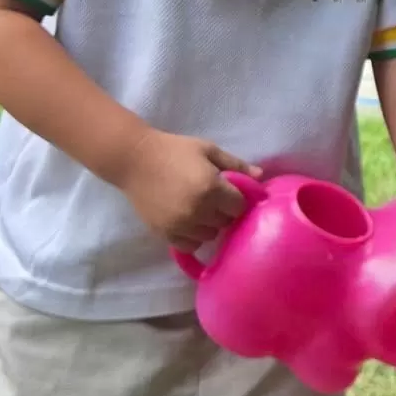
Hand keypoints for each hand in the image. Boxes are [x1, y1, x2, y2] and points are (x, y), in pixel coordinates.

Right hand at [116, 129, 258, 249]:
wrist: (134, 160)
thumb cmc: (174, 150)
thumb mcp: (208, 150)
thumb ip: (236, 165)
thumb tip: (262, 176)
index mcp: (211, 189)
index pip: (239, 207)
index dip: (237, 199)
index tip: (230, 192)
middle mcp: (198, 211)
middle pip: (225, 222)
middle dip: (224, 211)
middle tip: (215, 199)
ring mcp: (180, 225)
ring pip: (210, 236)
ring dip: (210, 225)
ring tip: (200, 209)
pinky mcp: (165, 234)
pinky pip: (190, 245)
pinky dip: (193, 236)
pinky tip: (188, 221)